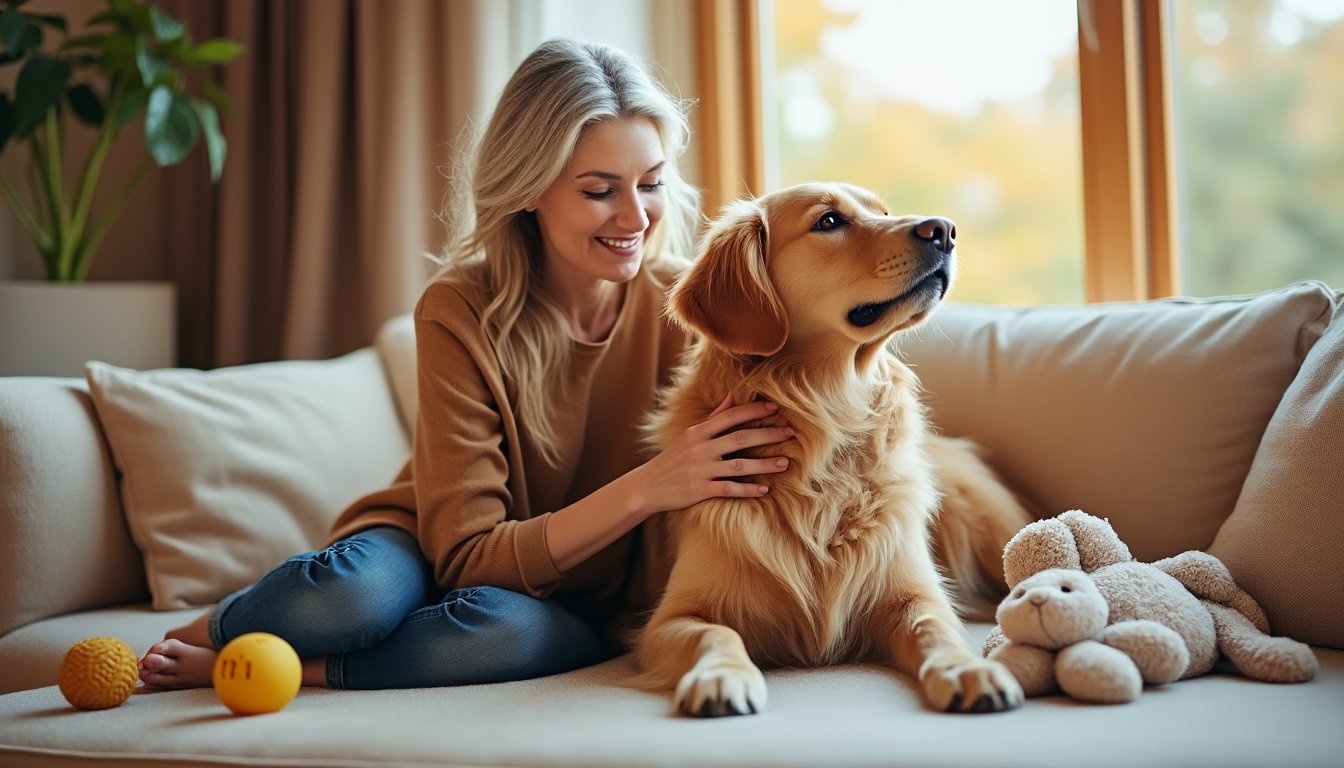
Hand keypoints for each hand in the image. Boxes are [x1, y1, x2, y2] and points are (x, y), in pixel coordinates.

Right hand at [629, 393, 792, 517]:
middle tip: (790, 434)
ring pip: (739, 465)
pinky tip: (764, 489)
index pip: (730, 416)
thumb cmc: (674, 458)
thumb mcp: (690, 435)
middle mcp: (700, 448)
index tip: (776, 409)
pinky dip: (748, 489)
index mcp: (698, 431)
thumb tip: (734, 395)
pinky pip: (729, 489)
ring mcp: (700, 469)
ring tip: (785, 463)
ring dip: (764, 464)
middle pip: (740, 438)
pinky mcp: (699, 490)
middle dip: (768, 435)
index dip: (754, 411)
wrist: (648, 486)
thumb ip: (714, 417)